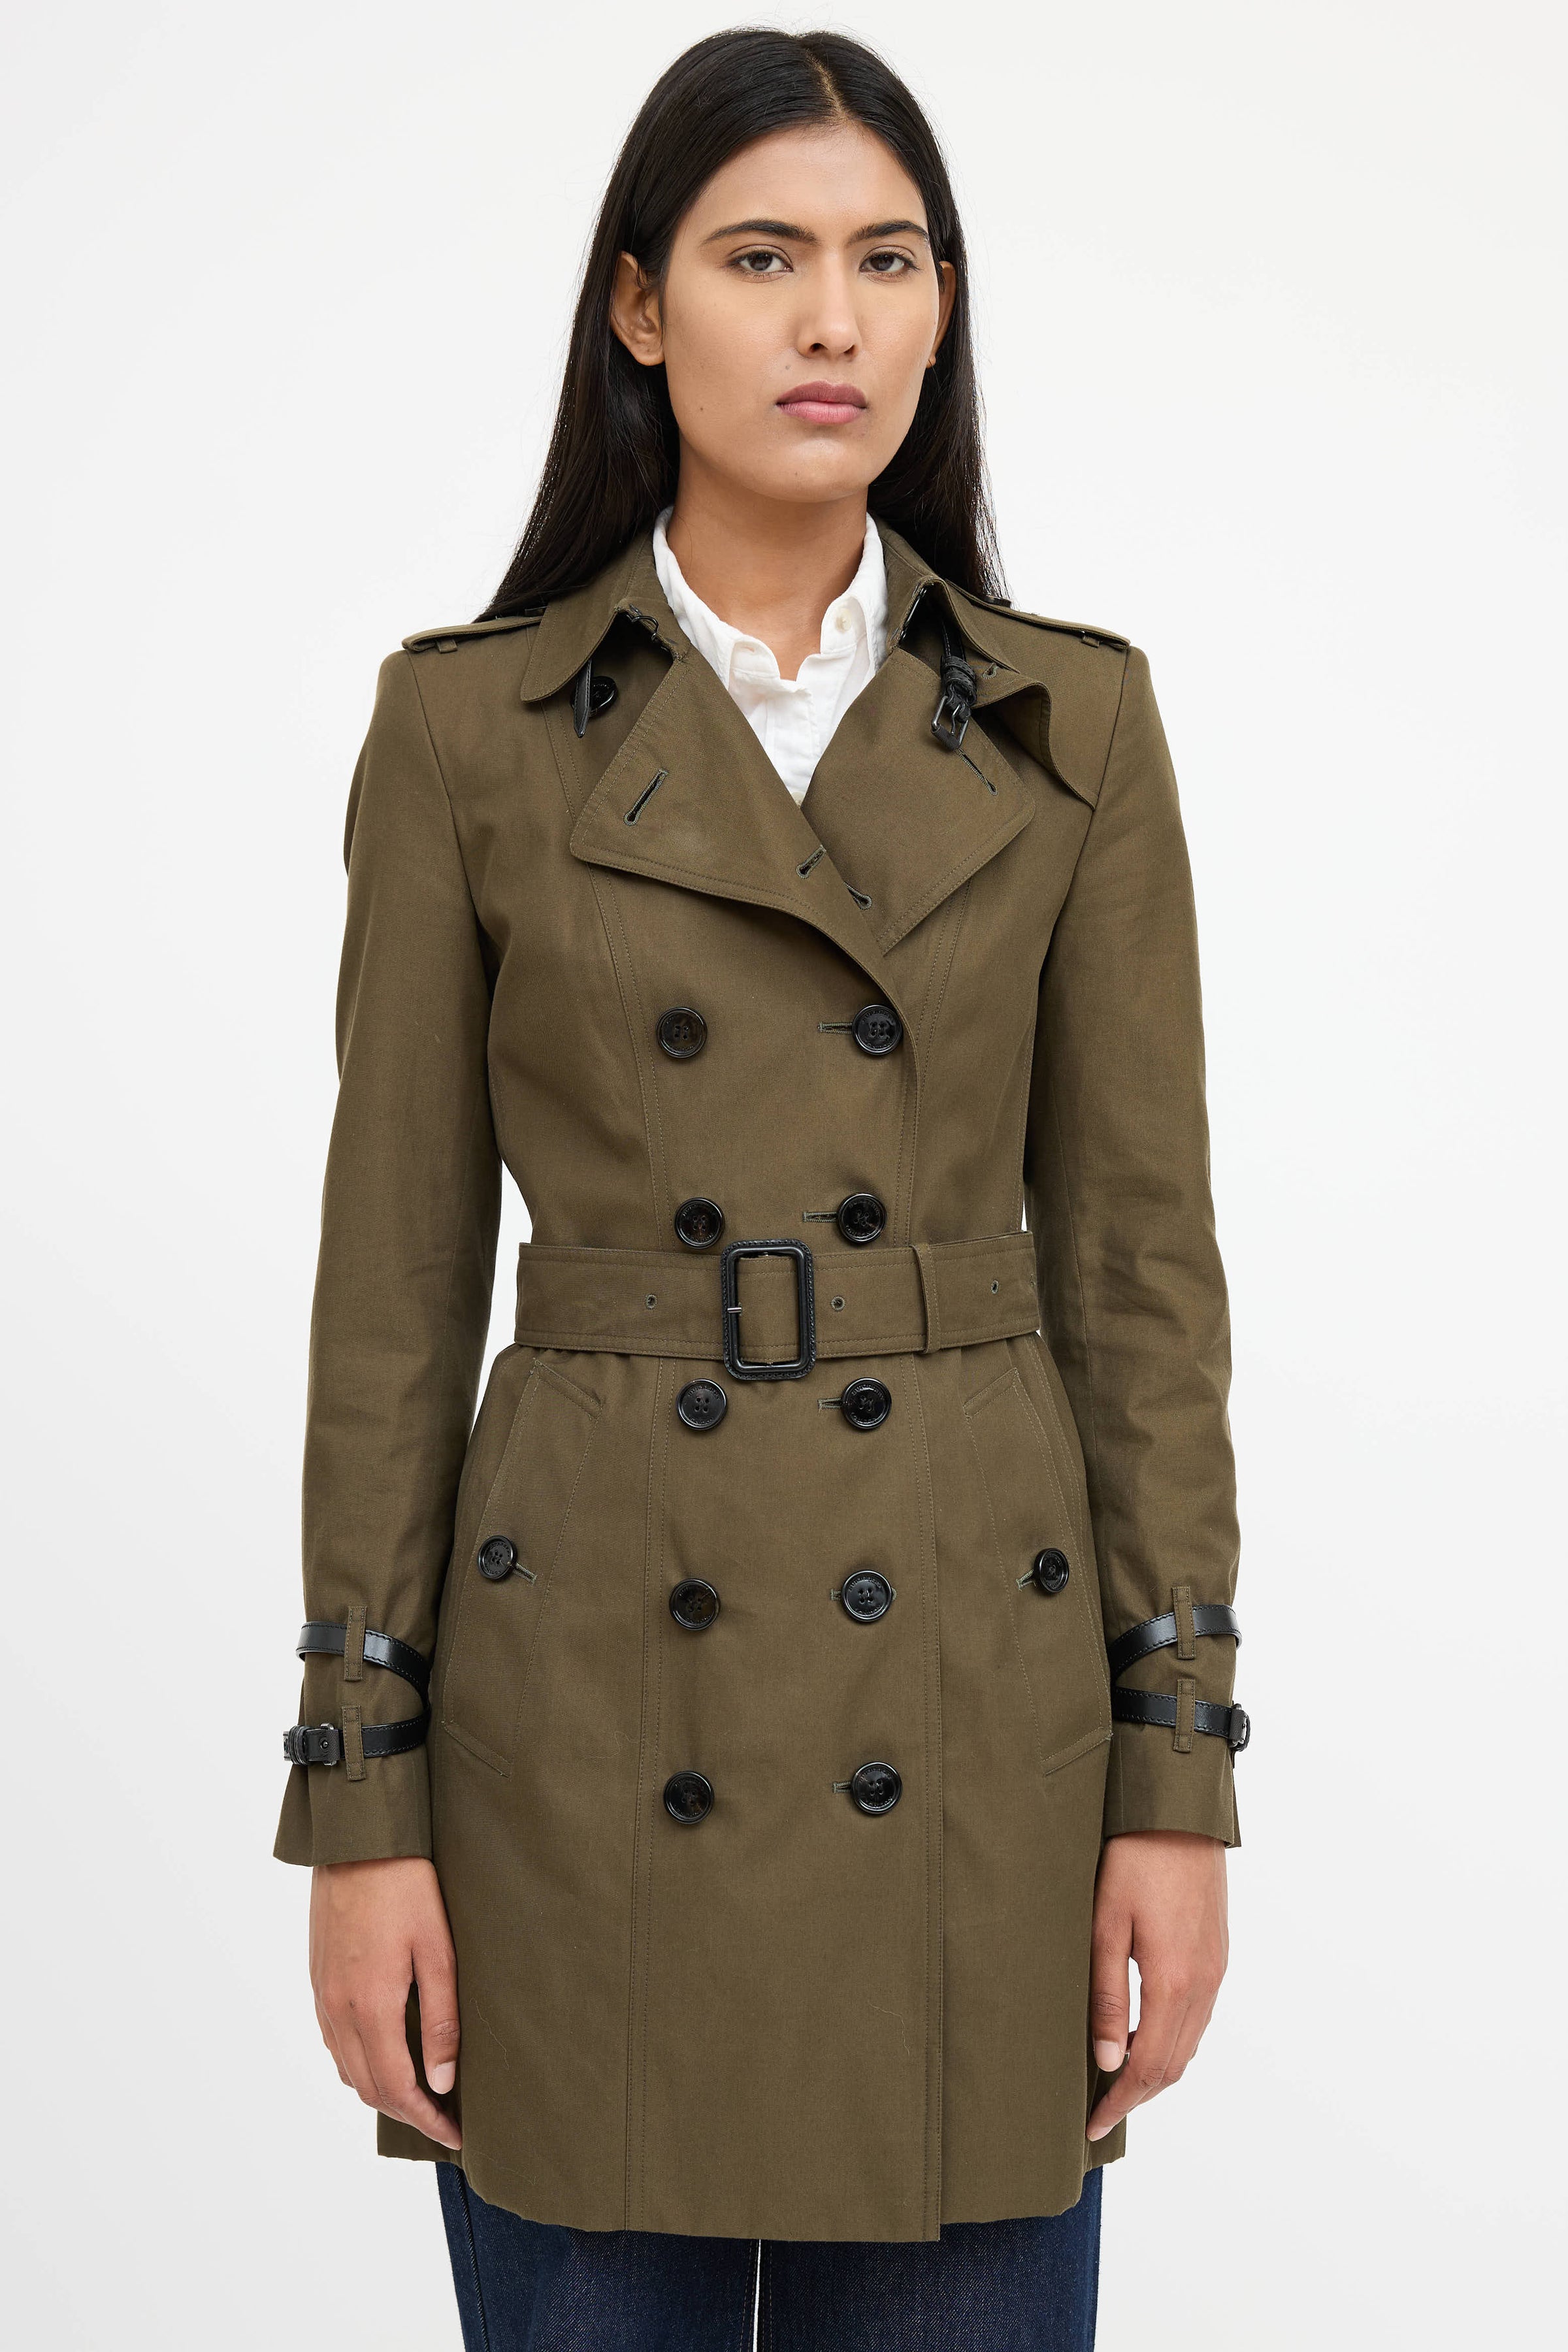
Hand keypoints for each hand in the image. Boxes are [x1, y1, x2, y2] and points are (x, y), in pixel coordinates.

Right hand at [309, 1856, 461, 2149]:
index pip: (397, 2089)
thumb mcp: (438, 1951)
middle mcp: (337, 2009)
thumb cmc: (406, 1886)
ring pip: (347, 2068)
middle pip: (368, 2087)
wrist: (357, 1838)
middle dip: (406, 2113)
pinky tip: (385, 2052)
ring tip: (420, 2093)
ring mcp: (322, 1994)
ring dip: (381, 2089)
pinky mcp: (319, 1977)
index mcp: (369, 2007)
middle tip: (444, 2120)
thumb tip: (442, 2082)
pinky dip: (359, 2061)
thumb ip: (441, 2020)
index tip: (455, 2136)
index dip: (427, 2121)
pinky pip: (333, 2040)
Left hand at [1086, 1829, 1227, 2142]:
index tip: (1092, 2124)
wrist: (1180, 1812)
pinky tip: (1145, 2035)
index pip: (1147, 2067)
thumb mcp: (1105, 1925)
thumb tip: (1107, 2061)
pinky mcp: (1217, 1954)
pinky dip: (1173, 2041)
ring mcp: (1216, 1969)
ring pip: (1189, 2044)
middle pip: (1173, 2065)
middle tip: (1100, 2113)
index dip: (1120, 2102)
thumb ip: (1107, 1997)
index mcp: (1174, 1982)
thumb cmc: (1133, 1859)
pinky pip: (1198, 2017)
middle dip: (1137, 2096)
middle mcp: (1204, 1984)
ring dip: (1156, 2071)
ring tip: (1116, 2080)